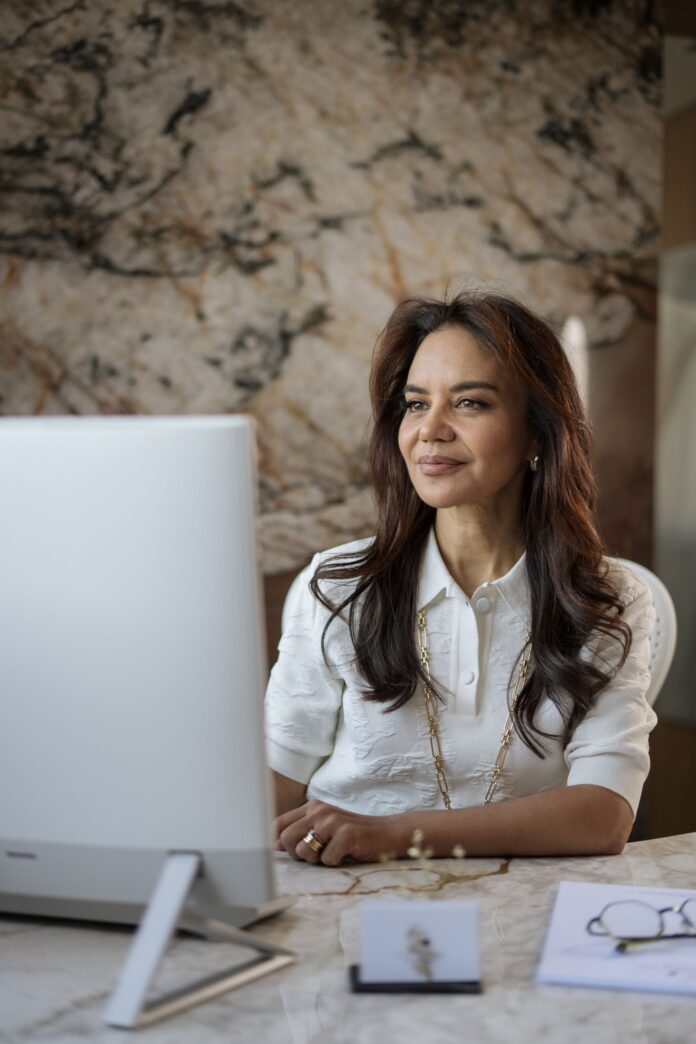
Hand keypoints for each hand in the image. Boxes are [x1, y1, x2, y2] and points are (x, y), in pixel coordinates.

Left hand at [274, 799, 408, 866]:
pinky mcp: (346, 834)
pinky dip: (335, 863)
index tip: (283, 853)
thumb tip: (274, 844)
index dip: (276, 843)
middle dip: (298, 855)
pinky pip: (327, 860)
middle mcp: (320, 810)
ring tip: (332, 852)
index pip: (278, 824)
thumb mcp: (323, 828)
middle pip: (287, 840)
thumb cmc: (351, 835)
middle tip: (317, 854)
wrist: (386, 834)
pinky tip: (346, 854)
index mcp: (311, 807)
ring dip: (317, 860)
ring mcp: (333, 821)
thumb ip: (300, 832)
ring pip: (304, 851)